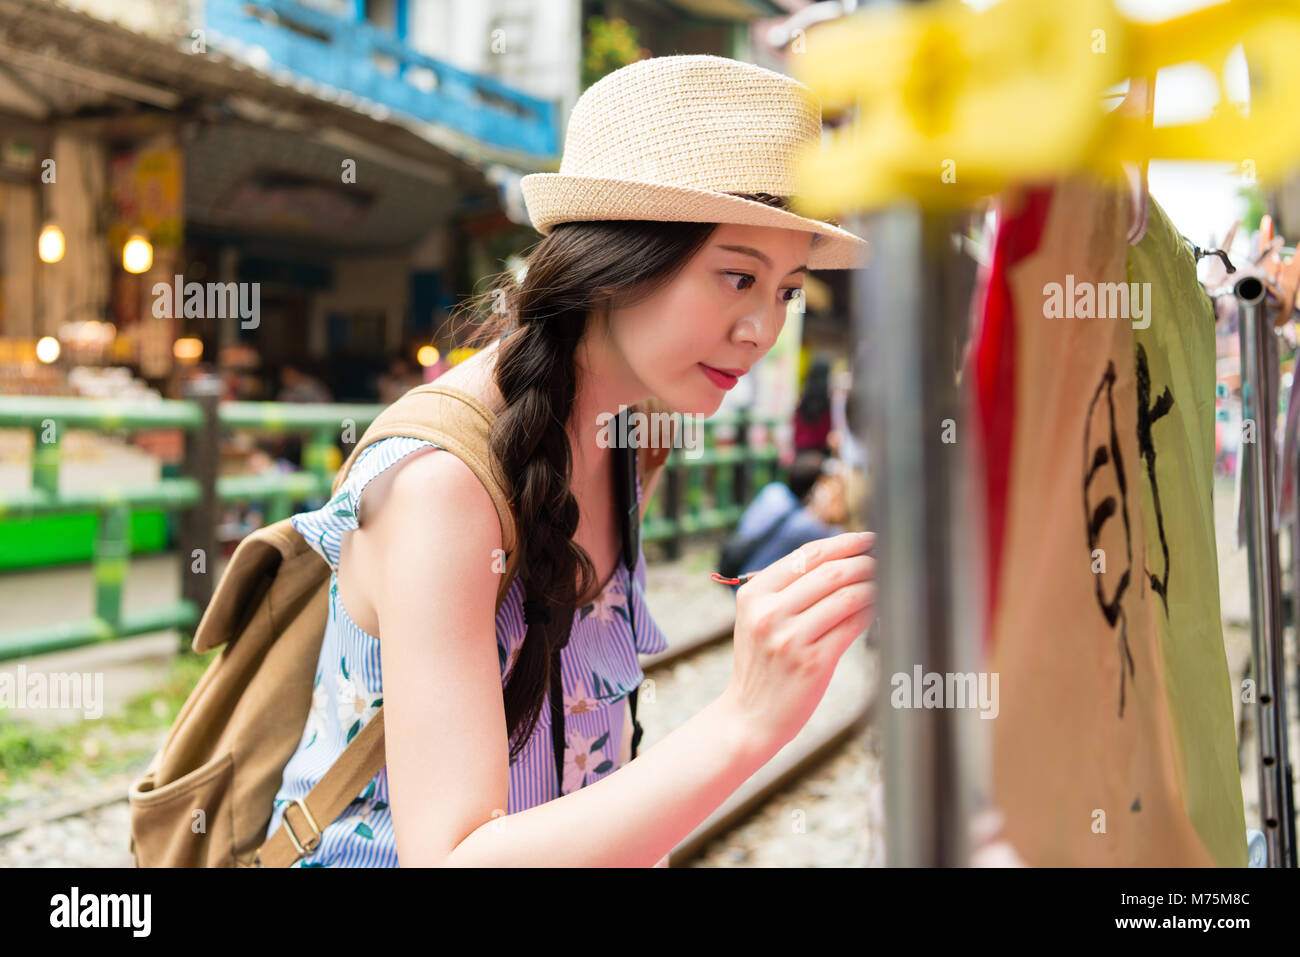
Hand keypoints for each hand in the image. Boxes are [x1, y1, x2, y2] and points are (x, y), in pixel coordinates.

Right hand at [724, 531, 876, 751]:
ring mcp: (789, 638)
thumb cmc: (763, 664)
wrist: (750, 716)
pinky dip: (871, 611)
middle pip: (830, 572)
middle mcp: (768, 612)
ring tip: (888, 582)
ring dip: (873, 585)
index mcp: (753, 594)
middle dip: (865, 561)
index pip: (806, 555)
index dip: (843, 542)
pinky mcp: (812, 662)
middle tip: (887, 558)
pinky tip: (880, 608)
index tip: (869, 537)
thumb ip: (788, 589)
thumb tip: (842, 556)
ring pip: (845, 596)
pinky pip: (852, 625)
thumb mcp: (758, 619)